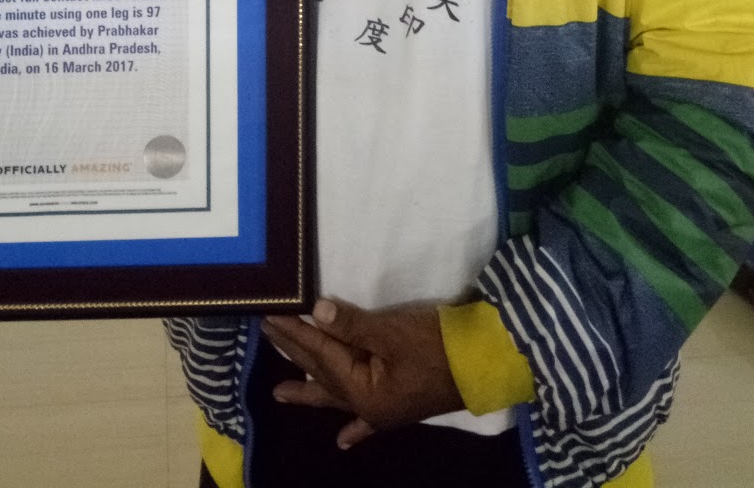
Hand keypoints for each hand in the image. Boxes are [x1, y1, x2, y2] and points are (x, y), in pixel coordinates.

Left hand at [263, 297, 462, 450]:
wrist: (487, 364)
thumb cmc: (439, 346)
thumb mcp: (392, 331)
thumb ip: (351, 324)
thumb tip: (315, 312)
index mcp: (362, 390)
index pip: (319, 353)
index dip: (294, 332)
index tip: (269, 315)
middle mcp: (367, 405)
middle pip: (323, 373)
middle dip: (294, 354)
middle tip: (266, 337)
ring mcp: (383, 408)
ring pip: (336, 396)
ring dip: (309, 391)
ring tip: (280, 394)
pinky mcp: (401, 404)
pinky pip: (370, 422)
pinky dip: (355, 431)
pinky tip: (344, 441)